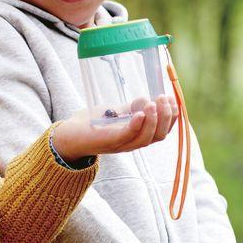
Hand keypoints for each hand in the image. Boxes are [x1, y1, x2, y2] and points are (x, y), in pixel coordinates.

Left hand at [52, 94, 179, 161]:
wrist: (70, 134)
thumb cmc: (94, 122)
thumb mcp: (119, 112)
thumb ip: (133, 107)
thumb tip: (148, 97)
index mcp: (139, 136)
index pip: (164, 130)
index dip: (173, 116)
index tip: (173, 99)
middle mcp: (134, 143)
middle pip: (159, 135)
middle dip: (166, 117)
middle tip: (163, 98)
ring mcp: (122, 144)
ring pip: (147, 138)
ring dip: (153, 120)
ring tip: (152, 103)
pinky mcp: (110, 142)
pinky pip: (127, 136)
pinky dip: (136, 125)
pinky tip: (138, 113)